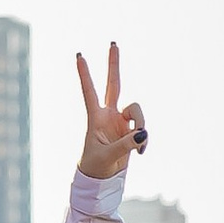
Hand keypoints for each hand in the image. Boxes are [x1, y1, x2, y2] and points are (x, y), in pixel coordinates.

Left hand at [74, 42, 146, 177]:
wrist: (102, 179)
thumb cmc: (96, 167)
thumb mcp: (108, 156)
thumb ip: (126, 145)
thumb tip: (142, 134)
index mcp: (94, 118)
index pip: (89, 91)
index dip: (85, 74)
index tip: (79, 56)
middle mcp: (108, 115)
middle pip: (113, 84)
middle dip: (113, 65)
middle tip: (113, 43)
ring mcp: (120, 121)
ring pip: (137, 111)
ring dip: (141, 125)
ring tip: (139, 147)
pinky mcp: (131, 130)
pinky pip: (143, 128)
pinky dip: (144, 139)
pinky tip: (141, 152)